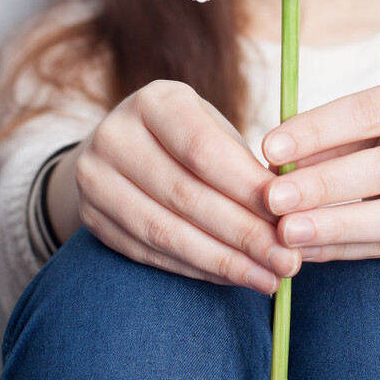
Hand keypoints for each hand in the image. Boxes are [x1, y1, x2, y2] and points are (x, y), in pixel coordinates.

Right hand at [72, 80, 300, 293]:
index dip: (247, 188)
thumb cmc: (187, 138)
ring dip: (223, 261)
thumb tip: (287, 216)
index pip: (203, 150)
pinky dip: (197, 269)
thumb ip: (245, 167)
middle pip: (185, 195)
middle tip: (286, 260)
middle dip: (243, 234)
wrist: (123, 148)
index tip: (288, 216)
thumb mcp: (215, 130)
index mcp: (154, 101)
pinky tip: (233, 277)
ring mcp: (94, 178)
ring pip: (165, 231)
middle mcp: (115, 135)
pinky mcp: (90, 217)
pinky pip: (150, 252)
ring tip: (267, 278)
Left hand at [260, 71, 379, 261]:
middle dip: (325, 185)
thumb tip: (277, 163)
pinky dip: (349, 248)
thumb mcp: (367, 117)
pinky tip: (310, 249)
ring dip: (336, 227)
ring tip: (287, 232)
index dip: (318, 131)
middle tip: (274, 199)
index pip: (372, 112)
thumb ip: (328, 136)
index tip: (270, 148)